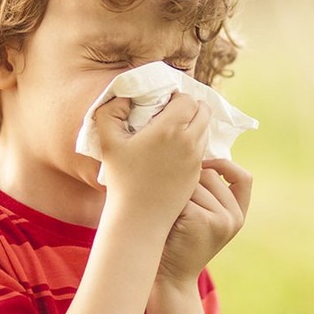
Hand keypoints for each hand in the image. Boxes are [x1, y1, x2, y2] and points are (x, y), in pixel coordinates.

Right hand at [94, 93, 210, 227]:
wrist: (139, 217)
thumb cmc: (121, 178)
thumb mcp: (107, 141)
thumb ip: (111, 111)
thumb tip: (124, 96)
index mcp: (170, 129)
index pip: (188, 99)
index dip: (176, 97)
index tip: (162, 103)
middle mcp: (189, 142)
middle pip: (204, 111)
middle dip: (190, 107)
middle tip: (171, 112)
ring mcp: (196, 159)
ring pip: (205, 130)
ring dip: (194, 125)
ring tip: (172, 130)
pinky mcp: (197, 173)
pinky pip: (202, 149)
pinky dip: (193, 143)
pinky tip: (173, 149)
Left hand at [157, 159, 252, 287]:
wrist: (169, 277)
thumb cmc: (178, 241)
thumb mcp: (203, 217)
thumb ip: (209, 193)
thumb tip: (195, 151)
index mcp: (238, 214)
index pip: (244, 178)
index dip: (225, 165)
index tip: (204, 165)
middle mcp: (234, 217)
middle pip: (210, 174)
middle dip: (188, 181)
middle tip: (173, 205)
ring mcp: (221, 219)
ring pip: (194, 182)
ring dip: (176, 192)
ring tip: (169, 215)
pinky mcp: (202, 220)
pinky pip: (182, 193)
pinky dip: (169, 202)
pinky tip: (165, 219)